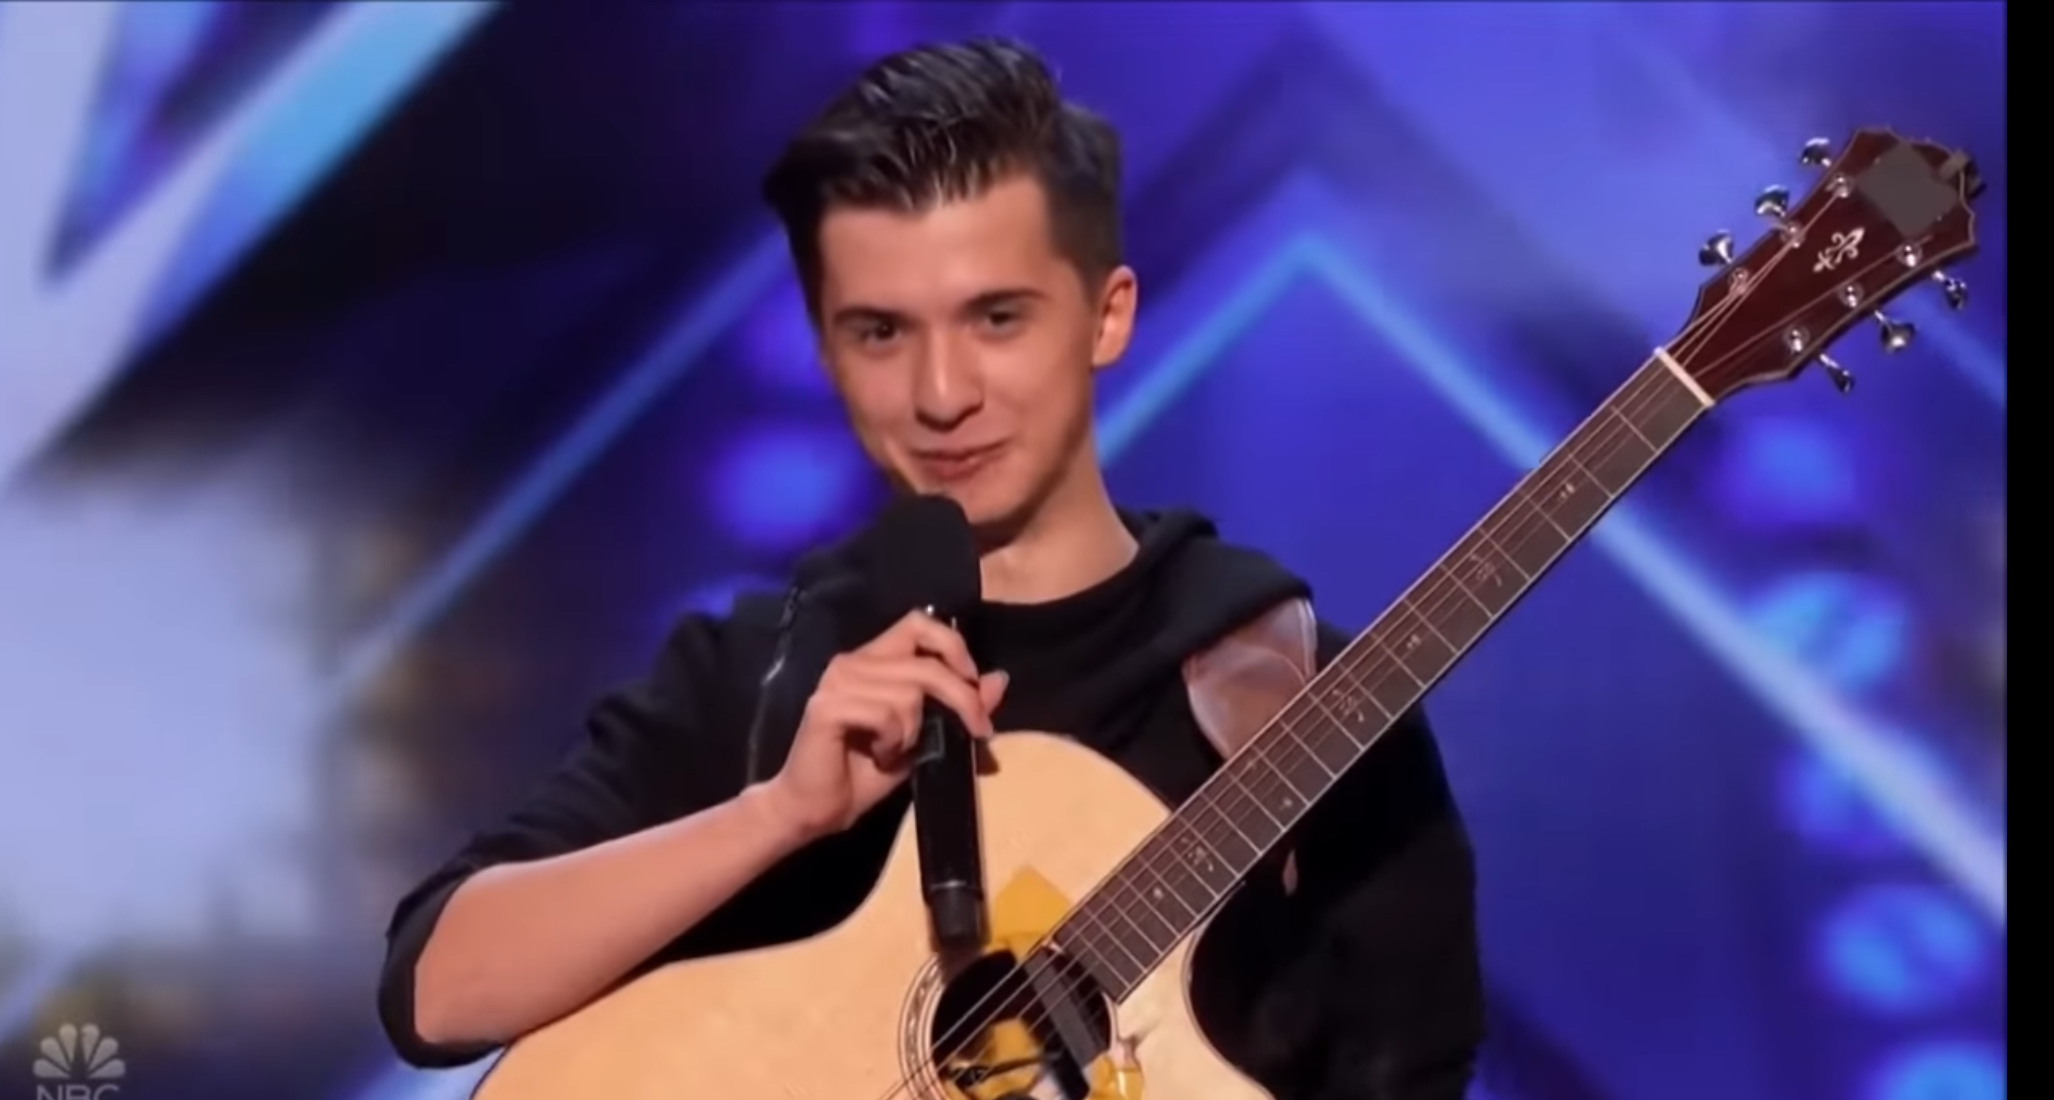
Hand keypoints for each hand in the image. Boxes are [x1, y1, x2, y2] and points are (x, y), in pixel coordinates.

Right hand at [756, 611, 1007, 841]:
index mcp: (873, 660)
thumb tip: (999, 679)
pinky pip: (886, 714)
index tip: (974, 683)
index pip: (918, 624)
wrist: (815, 810)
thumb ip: (956, 707)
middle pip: (926, 663)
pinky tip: (878, 754)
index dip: (953, 646)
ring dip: (914, 732)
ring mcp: (838, 681)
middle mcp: (853, 661)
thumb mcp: (924, 739)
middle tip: (977, 732)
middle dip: (962, 700)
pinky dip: (893, 741)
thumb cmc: (863, 774)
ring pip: (909, 693)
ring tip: (893, 750)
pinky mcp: (827, 706)